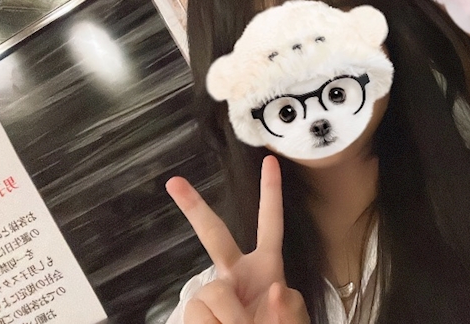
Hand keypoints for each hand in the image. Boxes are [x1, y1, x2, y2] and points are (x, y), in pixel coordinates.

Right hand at [167, 156, 309, 322]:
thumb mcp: (294, 321)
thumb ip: (290, 307)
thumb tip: (274, 289)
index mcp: (267, 268)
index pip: (270, 225)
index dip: (271, 194)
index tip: (270, 161)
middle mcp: (237, 274)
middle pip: (215, 235)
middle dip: (195, 209)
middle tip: (174, 183)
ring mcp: (214, 292)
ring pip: (213, 292)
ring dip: (231, 319)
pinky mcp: (195, 312)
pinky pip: (198, 314)